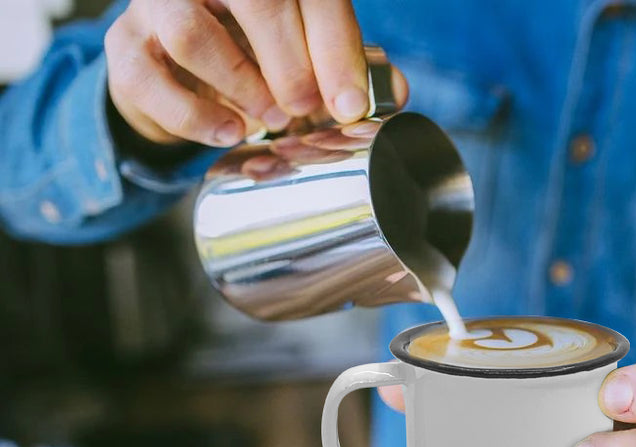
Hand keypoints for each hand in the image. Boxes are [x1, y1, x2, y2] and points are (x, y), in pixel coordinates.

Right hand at [105, 0, 407, 146]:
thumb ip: (351, 66)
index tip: (349, 105)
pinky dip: (195, 116)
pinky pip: (150, 79)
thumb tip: (396, 92)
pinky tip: (229, 133)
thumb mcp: (307, 52)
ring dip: (242, 86)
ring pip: (193, 34)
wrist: (177, 68)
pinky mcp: (126, 46)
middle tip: (308, 110)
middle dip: (291, 64)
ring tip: (272, 120)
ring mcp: (159, 5)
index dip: (335, 49)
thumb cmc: (254, 53)